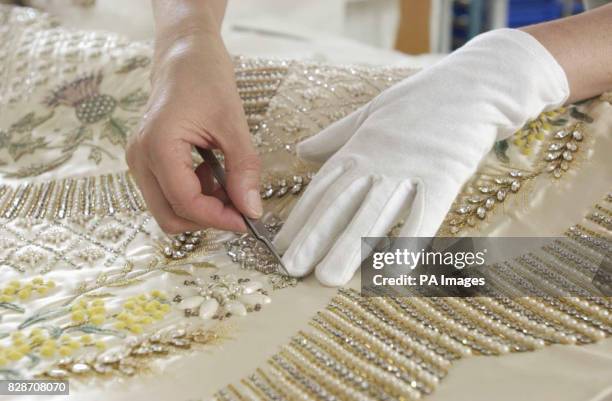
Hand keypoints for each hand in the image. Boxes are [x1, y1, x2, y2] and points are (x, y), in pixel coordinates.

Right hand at [126, 32, 261, 233]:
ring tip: (229, 183)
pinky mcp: (147, 160)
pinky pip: (168, 194)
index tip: (248, 220)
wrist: (184, 54)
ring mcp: (140, 160)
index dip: (218, 218)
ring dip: (201, 207)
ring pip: (168, 209)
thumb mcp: (233, 123)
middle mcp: (140, 158)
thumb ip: (243, 169)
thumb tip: (252, 209)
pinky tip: (214, 175)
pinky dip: (195, 195)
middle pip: (169, 217)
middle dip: (207, 219)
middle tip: (240, 207)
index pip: (185, 203)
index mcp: (157, 146)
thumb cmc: (205, 77)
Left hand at [274, 29, 568, 285]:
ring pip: (375, 213)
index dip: (300, 219)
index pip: (322, 189)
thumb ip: (336, 138)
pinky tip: (394, 272)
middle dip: (314, 238)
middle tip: (291, 270)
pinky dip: (409, 243)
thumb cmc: (423, 99)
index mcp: (359, 148)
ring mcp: (410, 170)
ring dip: (350, 247)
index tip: (280, 247)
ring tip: (328, 279)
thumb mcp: (371, 113)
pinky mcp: (444, 176)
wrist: (476, 84)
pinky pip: (424, 215)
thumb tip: (301, 151)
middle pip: (340, 204)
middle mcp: (377, 161)